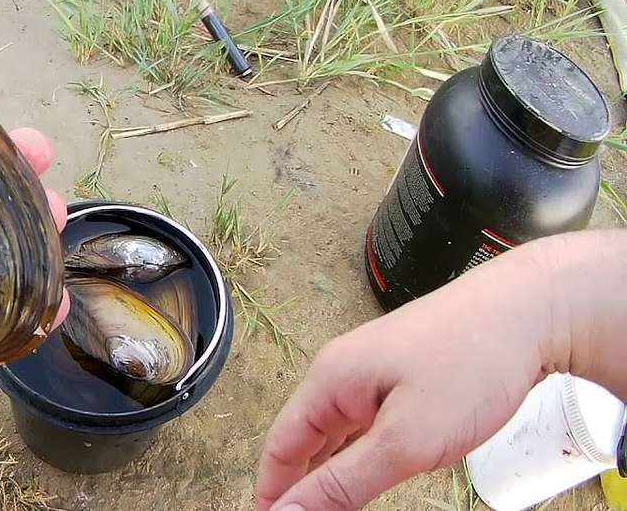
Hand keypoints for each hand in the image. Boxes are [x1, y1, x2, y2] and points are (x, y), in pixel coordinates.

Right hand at [254, 236, 586, 510]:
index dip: (273, 488)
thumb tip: (289, 510)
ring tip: (329, 506)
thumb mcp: (405, 441)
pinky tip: (366, 472)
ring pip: (339, 432)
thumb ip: (343, 481)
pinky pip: (369, 422)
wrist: (529, 311)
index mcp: (330, 380)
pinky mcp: (403, 375)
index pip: (281, 444)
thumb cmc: (470, 366)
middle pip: (306, 437)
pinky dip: (361, 452)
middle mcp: (343, 371)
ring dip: (332, 469)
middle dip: (301, 482)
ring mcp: (374, 371)